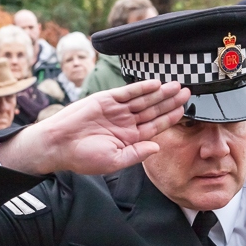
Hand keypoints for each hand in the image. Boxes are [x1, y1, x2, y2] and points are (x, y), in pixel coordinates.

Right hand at [0, 80, 190, 174]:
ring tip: (177, 86)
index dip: (170, 118)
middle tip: (187, 92)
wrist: (58, 145)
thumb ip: (137, 154)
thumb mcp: (115, 160)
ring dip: (160, 93)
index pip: (155, 126)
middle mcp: (126, 122)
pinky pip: (127, 92)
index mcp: (130, 138)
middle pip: (153, 110)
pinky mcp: (106, 100)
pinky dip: (141, 88)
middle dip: (170, 102)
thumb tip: (157, 147)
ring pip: (143, 99)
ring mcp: (117, 110)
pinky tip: (156, 84)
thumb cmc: (83, 157)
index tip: (185, 110)